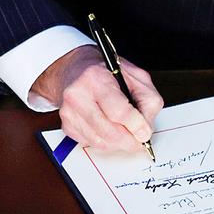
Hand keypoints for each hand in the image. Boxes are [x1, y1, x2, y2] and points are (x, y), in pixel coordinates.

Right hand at [31, 45, 162, 152]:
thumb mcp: (136, 76)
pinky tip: (110, 129)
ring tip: (127, 135)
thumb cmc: (106, 72)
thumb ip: (147, 101)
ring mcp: (69, 112)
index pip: (118, 111)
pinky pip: (91, 143)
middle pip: (109, 132)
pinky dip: (105, 142)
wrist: (75, 70)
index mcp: (96, 78)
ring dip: (118, 144)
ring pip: (100, 142)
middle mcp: (78, 95)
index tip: (145, 133)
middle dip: (129, 141)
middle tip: (140, 141)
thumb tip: (145, 129)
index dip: (136, 126)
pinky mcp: (66, 125)